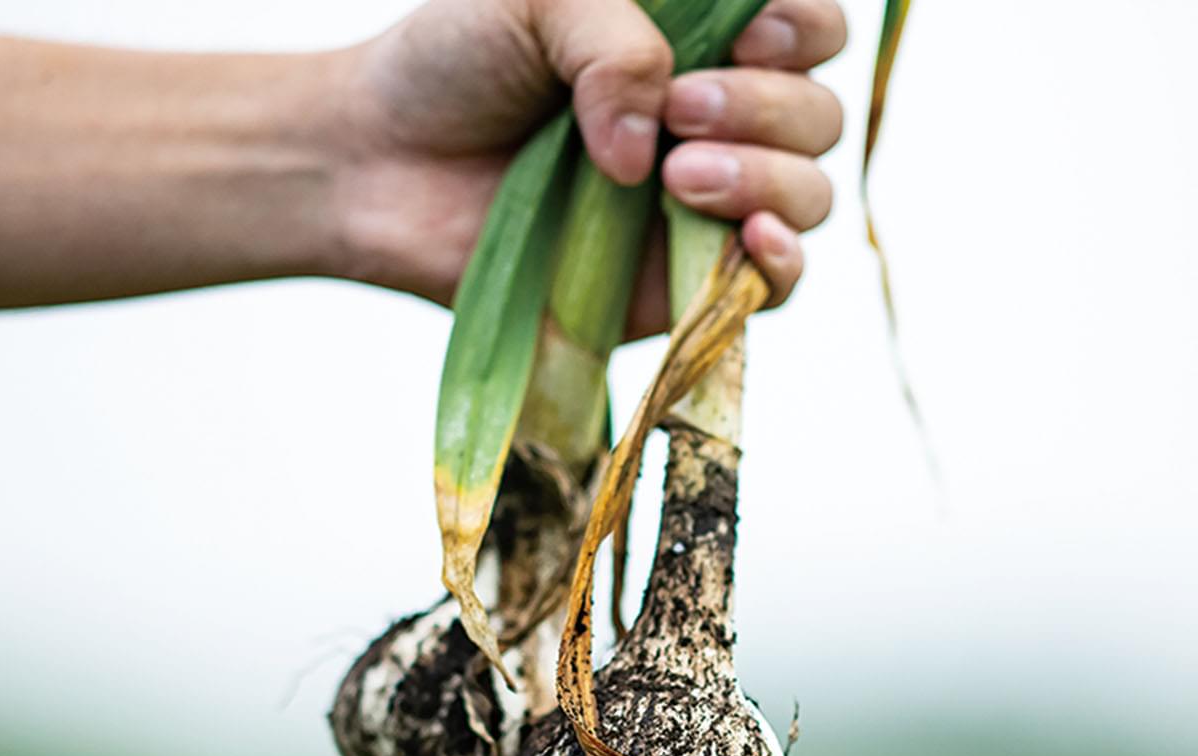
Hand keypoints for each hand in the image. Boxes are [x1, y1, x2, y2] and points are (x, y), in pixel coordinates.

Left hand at [329, 0, 847, 333]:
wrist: (378, 161)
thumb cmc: (454, 62)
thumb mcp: (534, 0)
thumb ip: (615, 39)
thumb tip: (660, 142)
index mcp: (703, 37)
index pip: (810, 25)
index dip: (801, 26)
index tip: (745, 35)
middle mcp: (722, 118)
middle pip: (819, 112)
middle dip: (763, 106)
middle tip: (679, 108)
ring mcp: (710, 204)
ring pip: (808, 191)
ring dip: (765, 175)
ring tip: (673, 173)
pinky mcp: (684, 282)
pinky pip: (776, 285)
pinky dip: (782, 259)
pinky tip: (751, 238)